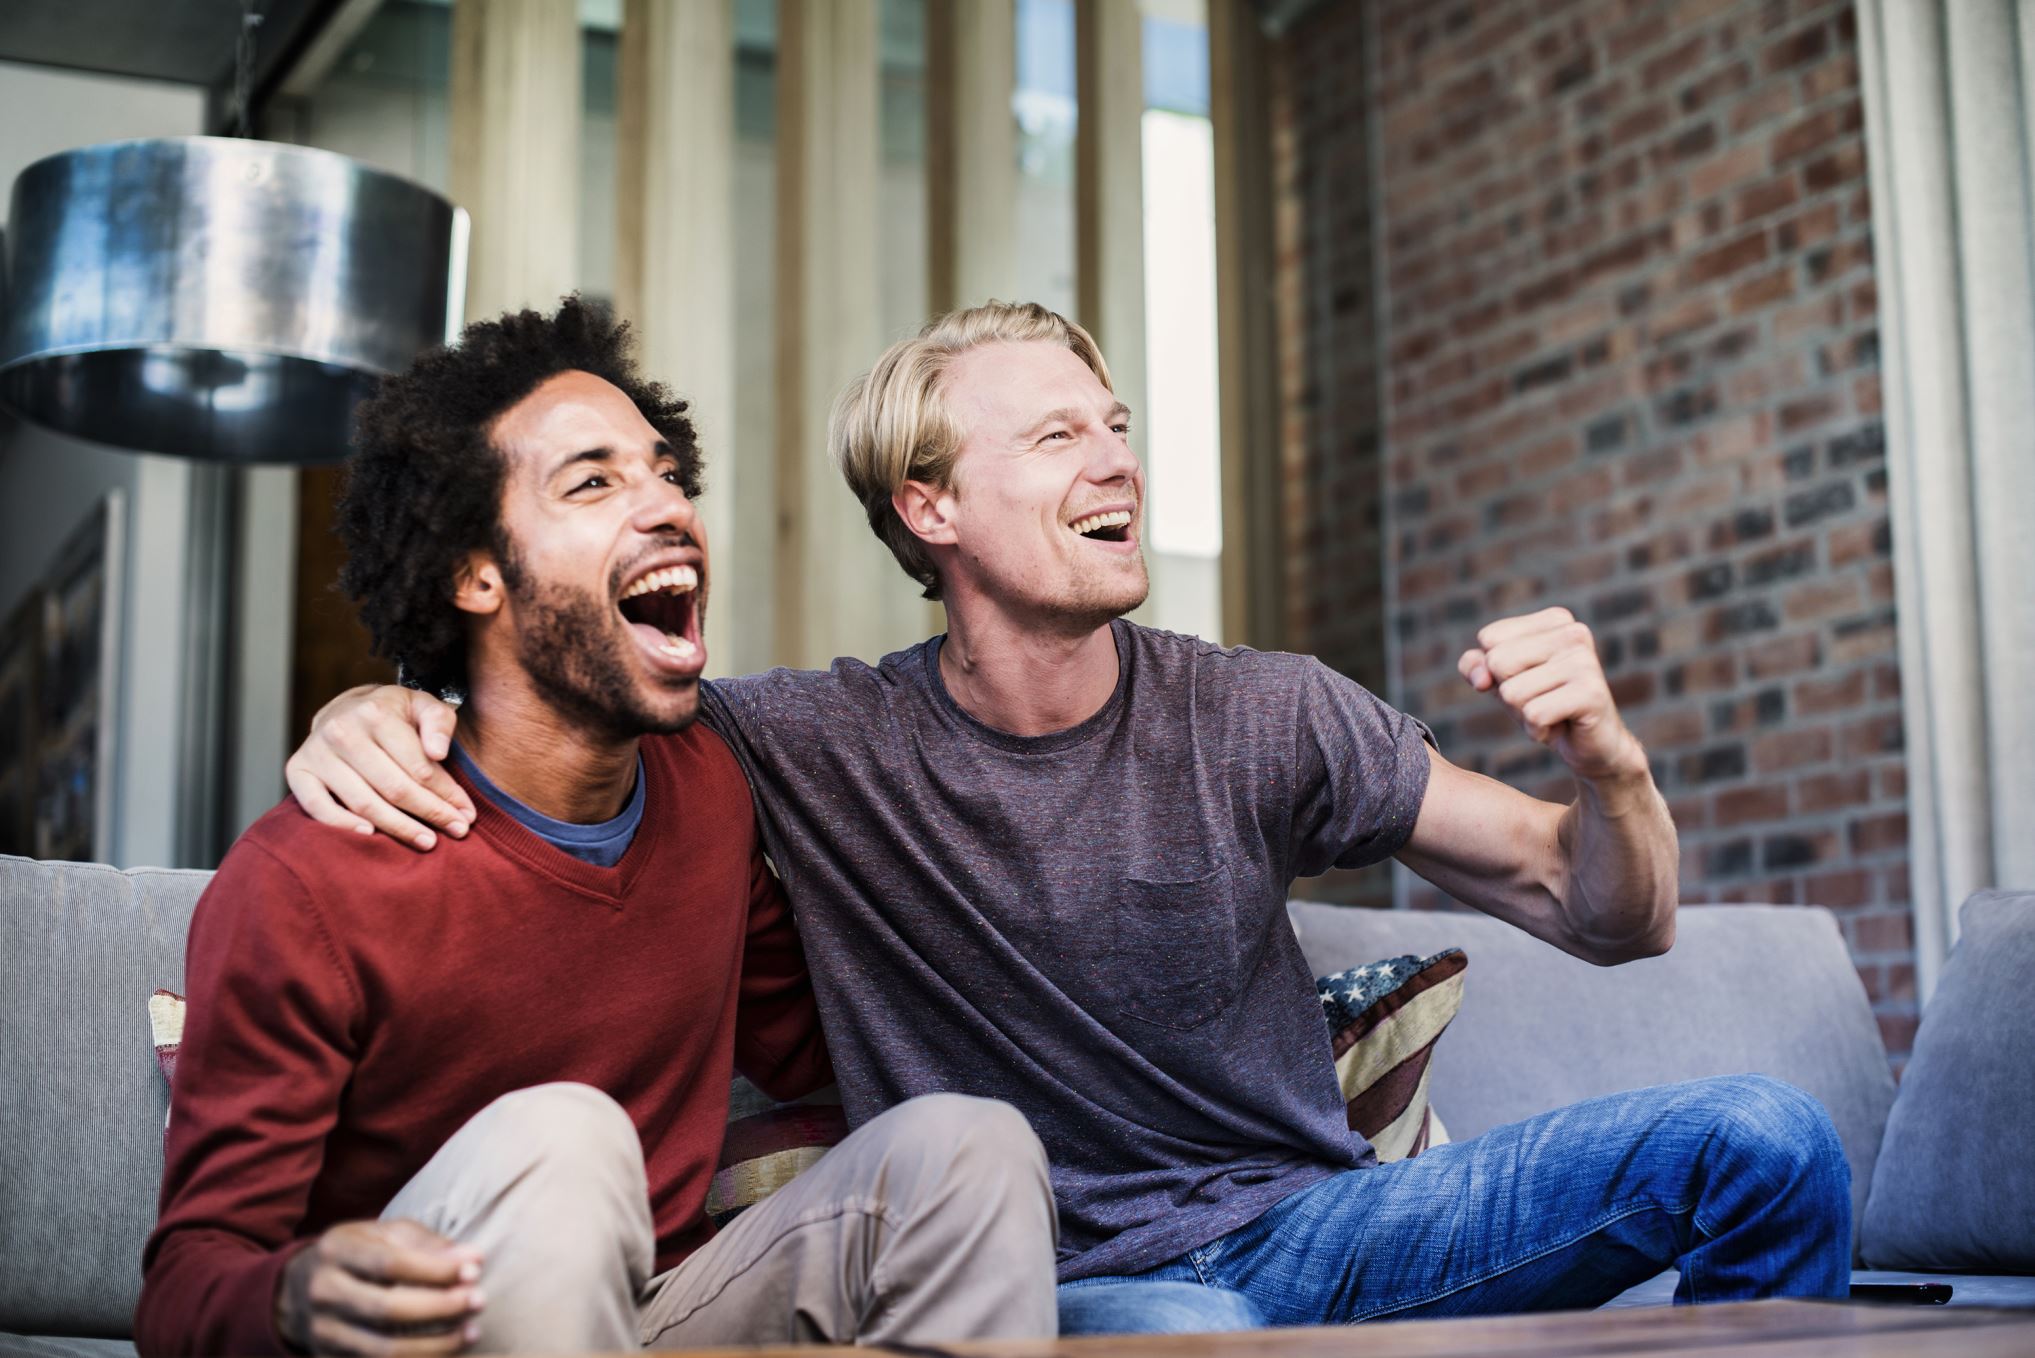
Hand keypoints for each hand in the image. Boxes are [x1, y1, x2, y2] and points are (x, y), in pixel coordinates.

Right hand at [276, 1220, 483, 1355]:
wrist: (299, 1290)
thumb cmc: (359, 1254)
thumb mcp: (385, 1234)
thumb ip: (427, 1243)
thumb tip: (474, 1260)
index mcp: (336, 1251)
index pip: (390, 1264)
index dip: (435, 1271)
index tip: (475, 1272)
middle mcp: (322, 1293)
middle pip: (386, 1310)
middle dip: (440, 1308)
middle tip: (479, 1302)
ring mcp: (322, 1333)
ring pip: (382, 1351)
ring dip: (436, 1346)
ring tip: (472, 1332)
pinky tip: (447, 1354)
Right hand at [286, 685, 473, 850]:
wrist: (346, 709)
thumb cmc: (394, 713)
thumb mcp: (423, 705)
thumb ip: (439, 723)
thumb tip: (438, 752)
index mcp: (376, 713)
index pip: (419, 766)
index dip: (447, 794)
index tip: (467, 813)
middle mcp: (342, 731)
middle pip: (394, 787)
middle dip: (430, 813)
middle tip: (457, 831)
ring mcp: (317, 752)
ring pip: (364, 802)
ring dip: (399, 827)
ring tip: (427, 841)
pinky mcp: (298, 770)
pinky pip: (317, 807)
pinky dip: (342, 824)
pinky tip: (371, 835)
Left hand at [1457, 607, 1645, 783]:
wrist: (1593, 746)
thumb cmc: (1545, 705)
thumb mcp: (1502, 680)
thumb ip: (1476, 666)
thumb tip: (1480, 678)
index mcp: (1555, 620)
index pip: (1489, 639)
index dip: (1496, 670)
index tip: (1529, 680)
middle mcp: (1574, 633)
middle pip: (1497, 663)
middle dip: (1510, 694)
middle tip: (1542, 700)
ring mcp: (1585, 661)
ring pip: (1512, 692)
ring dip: (1524, 715)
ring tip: (1553, 713)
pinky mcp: (1591, 693)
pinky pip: (1534, 714)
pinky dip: (1538, 730)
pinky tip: (1561, 727)